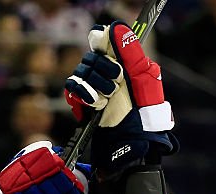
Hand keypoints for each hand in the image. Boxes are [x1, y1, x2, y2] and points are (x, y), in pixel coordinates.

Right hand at [63, 21, 175, 173]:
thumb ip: (131, 53)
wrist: (131, 143)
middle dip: (103, 70)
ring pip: (80, 71)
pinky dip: (83, 95)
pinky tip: (96, 105)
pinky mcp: (81, 102)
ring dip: (95, 85)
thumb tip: (116, 27)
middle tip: (116, 84)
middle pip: (90, 56)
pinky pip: (71, 88)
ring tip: (108, 100)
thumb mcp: (144, 81)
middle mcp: (105, 73)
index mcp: (121, 64)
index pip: (101, 40)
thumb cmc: (144, 116)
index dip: (101, 42)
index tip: (107, 51)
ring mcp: (92, 87)